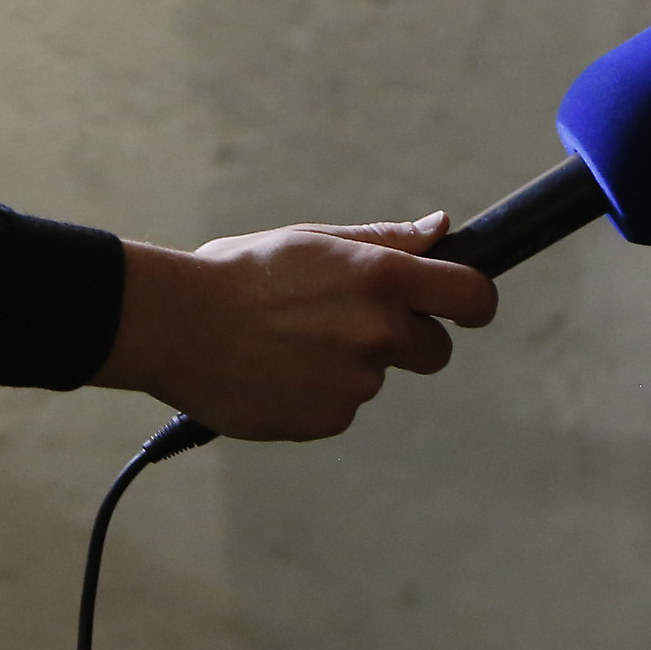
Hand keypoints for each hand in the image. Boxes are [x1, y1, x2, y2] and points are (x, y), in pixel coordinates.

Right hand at [91, 216, 497, 440]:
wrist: (175, 326)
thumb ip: (385, 241)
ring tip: (286, 343)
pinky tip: (274, 372)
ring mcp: (356, 383)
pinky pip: (338, 408)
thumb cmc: (241, 273)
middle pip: (435, 350)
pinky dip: (315, 395)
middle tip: (346, 322)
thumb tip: (441, 229)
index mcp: (382, 278)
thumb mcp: (314, 241)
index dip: (475, 303)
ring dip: (346, 365)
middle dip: (406, 340)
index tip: (465, 307)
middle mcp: (380, 332)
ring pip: (375, 378)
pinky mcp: (327, 420)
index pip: (473, 296)